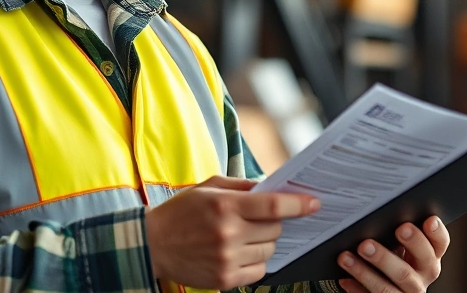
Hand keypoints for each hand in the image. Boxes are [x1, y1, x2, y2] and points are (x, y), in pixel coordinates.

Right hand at [144, 175, 319, 289]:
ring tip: (244, 235)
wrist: (153, 244)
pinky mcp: (225, 280)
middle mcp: (228, 233)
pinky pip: (259, 271)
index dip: (298, 204)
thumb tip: (273, 187)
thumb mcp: (208, 187)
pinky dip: (256, 261)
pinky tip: (240, 252)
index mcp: (225, 206)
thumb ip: (242, 186)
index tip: (313, 203)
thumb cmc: (182, 211)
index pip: (273, 206)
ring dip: (264, 242)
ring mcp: (227, 259)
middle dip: (274, 222)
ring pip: (269, 251)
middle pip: (275, 229)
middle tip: (258, 219)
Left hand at [337, 217, 449, 292]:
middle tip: (369, 240)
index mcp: (429, 258)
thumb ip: (398, 236)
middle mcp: (422, 278)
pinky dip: (357, 289)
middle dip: (392, 254)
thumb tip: (376, 217)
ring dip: (365, 272)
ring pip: (388, 287)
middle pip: (413, 267)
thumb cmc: (393, 260)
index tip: (428, 220)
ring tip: (345, 257)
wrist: (389, 290)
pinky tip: (344, 279)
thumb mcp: (400, 248)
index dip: (436, 233)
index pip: (439, 244)